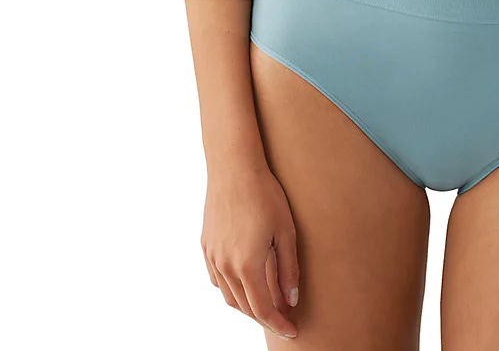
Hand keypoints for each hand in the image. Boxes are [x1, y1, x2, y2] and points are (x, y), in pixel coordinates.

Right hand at [201, 165, 299, 338]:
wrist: (234, 168)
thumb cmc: (265, 195)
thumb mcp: (285, 231)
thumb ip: (288, 269)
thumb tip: (291, 299)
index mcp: (247, 265)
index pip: (263, 309)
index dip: (278, 323)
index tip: (292, 330)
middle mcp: (226, 266)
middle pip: (245, 306)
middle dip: (265, 317)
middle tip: (283, 319)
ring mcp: (213, 256)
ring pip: (229, 295)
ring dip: (247, 305)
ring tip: (267, 303)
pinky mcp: (206, 245)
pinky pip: (217, 279)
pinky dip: (231, 289)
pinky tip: (244, 283)